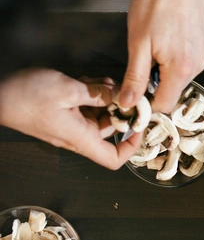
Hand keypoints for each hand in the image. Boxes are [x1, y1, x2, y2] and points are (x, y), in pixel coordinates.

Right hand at [0, 69, 140, 168]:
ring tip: (103, 81)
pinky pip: (85, 107)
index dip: (131, 147)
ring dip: (106, 97)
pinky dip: (92, 94)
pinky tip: (89, 81)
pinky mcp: (62, 113)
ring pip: (99, 114)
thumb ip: (98, 94)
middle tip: (123, 90)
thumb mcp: (68, 90)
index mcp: (81, 138)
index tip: (139, 126)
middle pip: (111, 129)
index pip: (113, 159)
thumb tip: (121, 97)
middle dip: (120, 109)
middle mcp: (78, 135)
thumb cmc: (27, 96)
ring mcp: (70, 124)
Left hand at [122, 0, 203, 112]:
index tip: (136, 89)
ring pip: (185, 71)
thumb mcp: (138, 43)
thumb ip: (135, 77)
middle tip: (145, 54)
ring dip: (171, 64)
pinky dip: (182, 50)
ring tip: (161, 38)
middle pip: (175, 87)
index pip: (165, 104)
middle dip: (159, 79)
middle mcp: (199, 64)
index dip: (148, 102)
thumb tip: (127, 104)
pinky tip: (174, 30)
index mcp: (180, 69)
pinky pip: (194, 55)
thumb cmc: (154, 5)